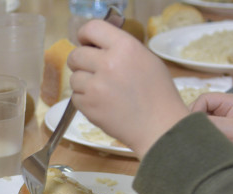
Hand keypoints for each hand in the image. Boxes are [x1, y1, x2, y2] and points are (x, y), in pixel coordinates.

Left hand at [68, 19, 188, 158]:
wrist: (158, 126)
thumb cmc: (157, 93)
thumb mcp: (145, 59)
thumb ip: (120, 49)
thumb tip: (97, 45)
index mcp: (125, 47)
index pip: (92, 28)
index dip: (85, 35)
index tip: (87, 43)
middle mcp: (108, 63)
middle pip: (76, 55)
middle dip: (81, 62)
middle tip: (92, 70)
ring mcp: (96, 86)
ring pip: (73, 78)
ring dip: (83, 83)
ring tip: (102, 90)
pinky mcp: (88, 106)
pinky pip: (75, 97)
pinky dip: (85, 100)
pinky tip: (102, 103)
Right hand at [189, 93, 232, 144]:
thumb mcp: (229, 129)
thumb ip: (209, 122)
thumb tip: (190, 121)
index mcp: (229, 100)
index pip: (203, 99)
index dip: (196, 110)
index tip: (194, 126)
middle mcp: (223, 105)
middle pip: (200, 107)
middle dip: (195, 119)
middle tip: (195, 132)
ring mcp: (219, 115)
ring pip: (199, 117)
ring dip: (197, 126)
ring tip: (199, 136)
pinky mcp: (217, 125)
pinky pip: (202, 125)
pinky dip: (199, 131)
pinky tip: (202, 138)